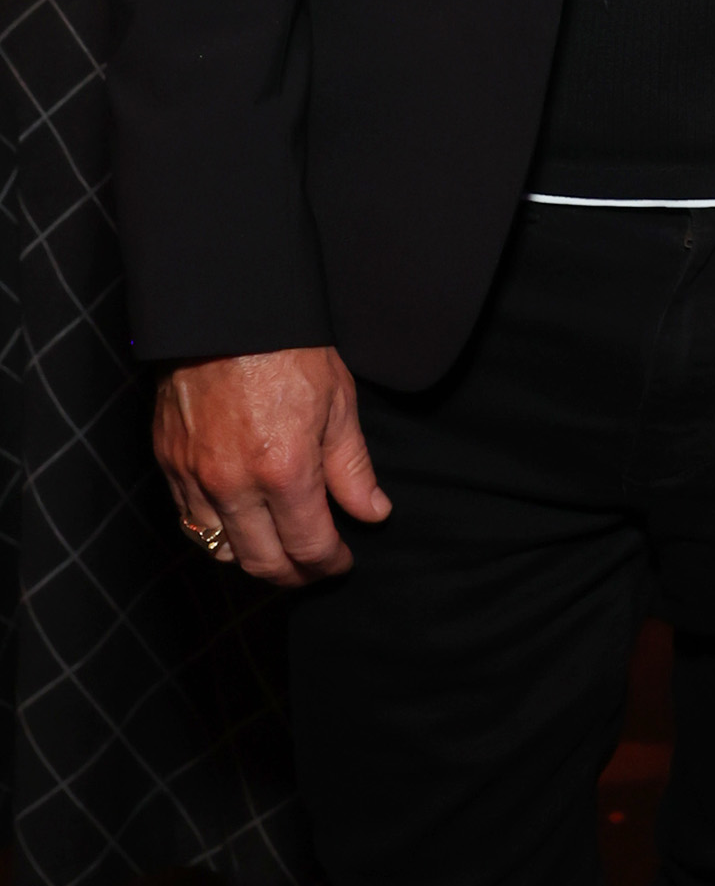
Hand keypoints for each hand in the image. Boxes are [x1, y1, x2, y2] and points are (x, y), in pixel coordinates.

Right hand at [153, 347, 390, 585]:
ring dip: (252, 558)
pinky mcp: (170, 464)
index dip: (330, 563)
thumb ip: (352, 469)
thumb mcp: (338, 402)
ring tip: (277, 546)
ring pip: (220, 550)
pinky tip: (239, 521)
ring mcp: (195, 477)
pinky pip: (189, 521)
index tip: (341, 561)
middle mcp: (234, 484)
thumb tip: (373, 514)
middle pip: (262, 563)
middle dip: (294, 574)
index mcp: (284, 470)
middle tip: (313, 565)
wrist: (227, 311)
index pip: (308, 547)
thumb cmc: (289, 349)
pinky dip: (215, 532)